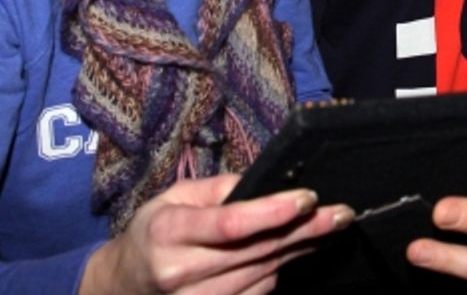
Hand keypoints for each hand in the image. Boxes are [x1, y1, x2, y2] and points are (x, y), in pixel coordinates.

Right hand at [80, 175, 352, 293]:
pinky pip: (258, 294)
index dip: (272, 212)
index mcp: (168, 233)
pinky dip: (280, 271)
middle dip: (305, 229)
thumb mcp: (174, 198)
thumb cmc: (153, 233)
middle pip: (256, 250)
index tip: (309, 198)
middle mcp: (181, 272)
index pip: (229, 224)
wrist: (124, 286)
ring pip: (263, 274)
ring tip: (328, 228)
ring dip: (301, 250)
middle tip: (342, 213)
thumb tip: (266, 183)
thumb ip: (219, 189)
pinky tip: (296, 251)